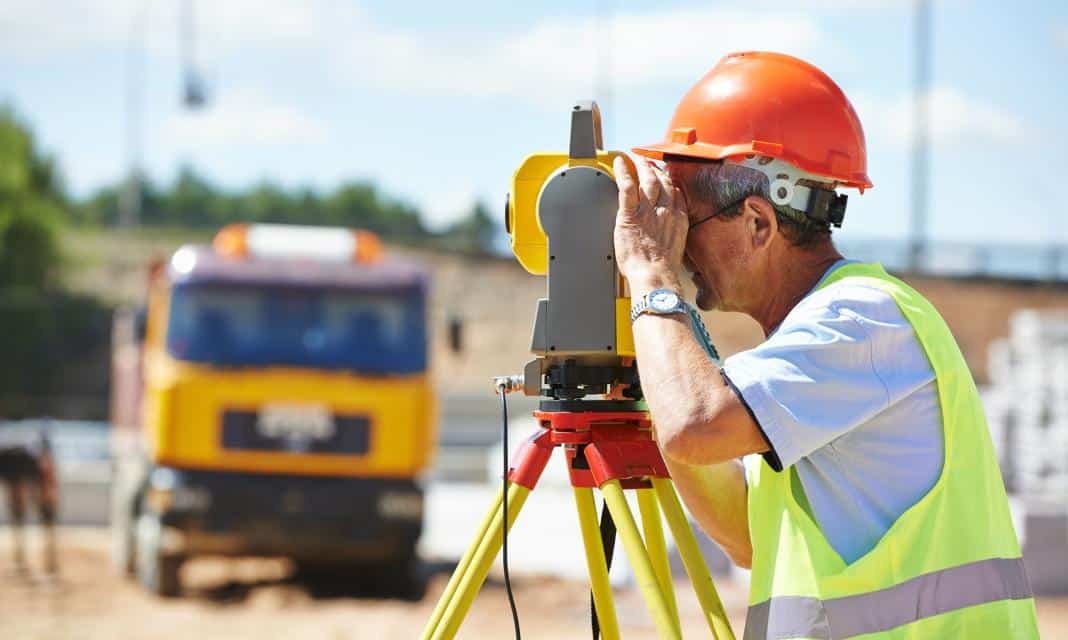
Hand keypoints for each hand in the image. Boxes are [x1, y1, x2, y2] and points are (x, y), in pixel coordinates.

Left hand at [613, 156, 686, 294]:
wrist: (655, 276)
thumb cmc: (662, 271)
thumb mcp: (675, 249)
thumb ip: (672, 235)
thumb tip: (666, 235)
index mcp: (678, 219)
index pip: (676, 192)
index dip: (669, 182)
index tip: (664, 178)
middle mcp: (666, 211)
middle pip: (663, 181)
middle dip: (656, 169)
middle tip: (648, 162)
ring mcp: (649, 211)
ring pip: (647, 180)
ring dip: (642, 166)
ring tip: (636, 159)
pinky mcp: (631, 214)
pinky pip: (627, 186)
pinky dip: (624, 172)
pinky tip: (620, 163)